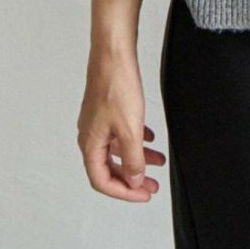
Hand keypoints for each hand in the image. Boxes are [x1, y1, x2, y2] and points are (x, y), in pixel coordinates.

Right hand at [77, 49, 165, 201]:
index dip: (124, 192)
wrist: (114, 54)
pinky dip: (136, 140)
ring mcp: (98, 122)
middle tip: (152, 185)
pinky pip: (121, 133)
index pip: (103, 181)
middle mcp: (90, 136)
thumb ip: (132, 158)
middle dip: (132, 178)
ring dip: (138, 158)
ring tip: (159, 161)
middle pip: (110, 168)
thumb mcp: (130, 129)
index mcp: (90, 145)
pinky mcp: (107, 110)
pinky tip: (151, 138)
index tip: (144, 194)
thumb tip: (134, 180)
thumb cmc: (116, 87)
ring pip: (118, 149)